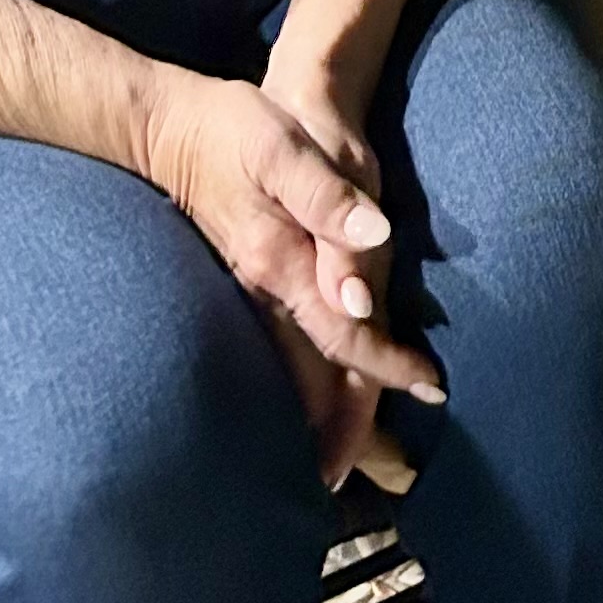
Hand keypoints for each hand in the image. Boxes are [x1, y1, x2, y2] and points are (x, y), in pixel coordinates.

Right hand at [258, 5, 405, 485]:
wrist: (171, 126)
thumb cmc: (239, 130)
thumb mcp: (288, 149)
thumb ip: (330, 202)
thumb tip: (374, 242)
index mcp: (284, 265)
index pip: (346, 334)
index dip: (388, 365)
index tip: (431, 388)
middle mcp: (264, 290)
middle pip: (311, 373)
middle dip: (341, 423)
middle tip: (359, 476)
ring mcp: (250, 288)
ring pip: (290, 367)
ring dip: (315, 411)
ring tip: (332, 460)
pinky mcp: (244, 279)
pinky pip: (276, 346)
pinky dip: (295, 380)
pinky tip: (301, 395)